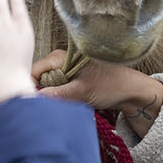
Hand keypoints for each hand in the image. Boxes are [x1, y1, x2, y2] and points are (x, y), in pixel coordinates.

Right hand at [33, 50, 162, 131]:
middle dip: (41, 92)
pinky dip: (60, 98)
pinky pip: (58, 89)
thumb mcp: (81, 92)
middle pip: (39, 78)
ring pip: (48, 85)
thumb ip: (57, 94)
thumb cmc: (110, 86)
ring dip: (52, 97)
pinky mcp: (72, 80)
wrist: (131, 92)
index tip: (33, 101)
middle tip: (49, 105)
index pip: (34, 70)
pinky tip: (67, 104)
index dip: (31, 85)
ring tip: (62, 104)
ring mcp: (67, 70)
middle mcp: (61, 61)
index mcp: (61, 57)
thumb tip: (35, 98)